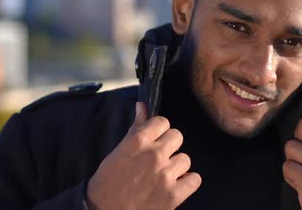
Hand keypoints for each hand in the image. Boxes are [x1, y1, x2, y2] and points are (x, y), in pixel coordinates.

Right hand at [86, 102, 201, 209]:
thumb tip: (142, 106)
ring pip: (185, 159)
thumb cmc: (107, 184)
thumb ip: (135, 128)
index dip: (158, 131)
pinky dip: (187, 183)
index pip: (162, 121)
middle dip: (169, 146)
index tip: (153, 139)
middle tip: (158, 159)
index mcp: (138, 142)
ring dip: (176, 167)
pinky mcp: (174, 195)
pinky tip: (175, 186)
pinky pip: (195, 179)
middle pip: (177, 136)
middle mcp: (154, 155)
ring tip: (163, 176)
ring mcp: (166, 175)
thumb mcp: (117, 152)